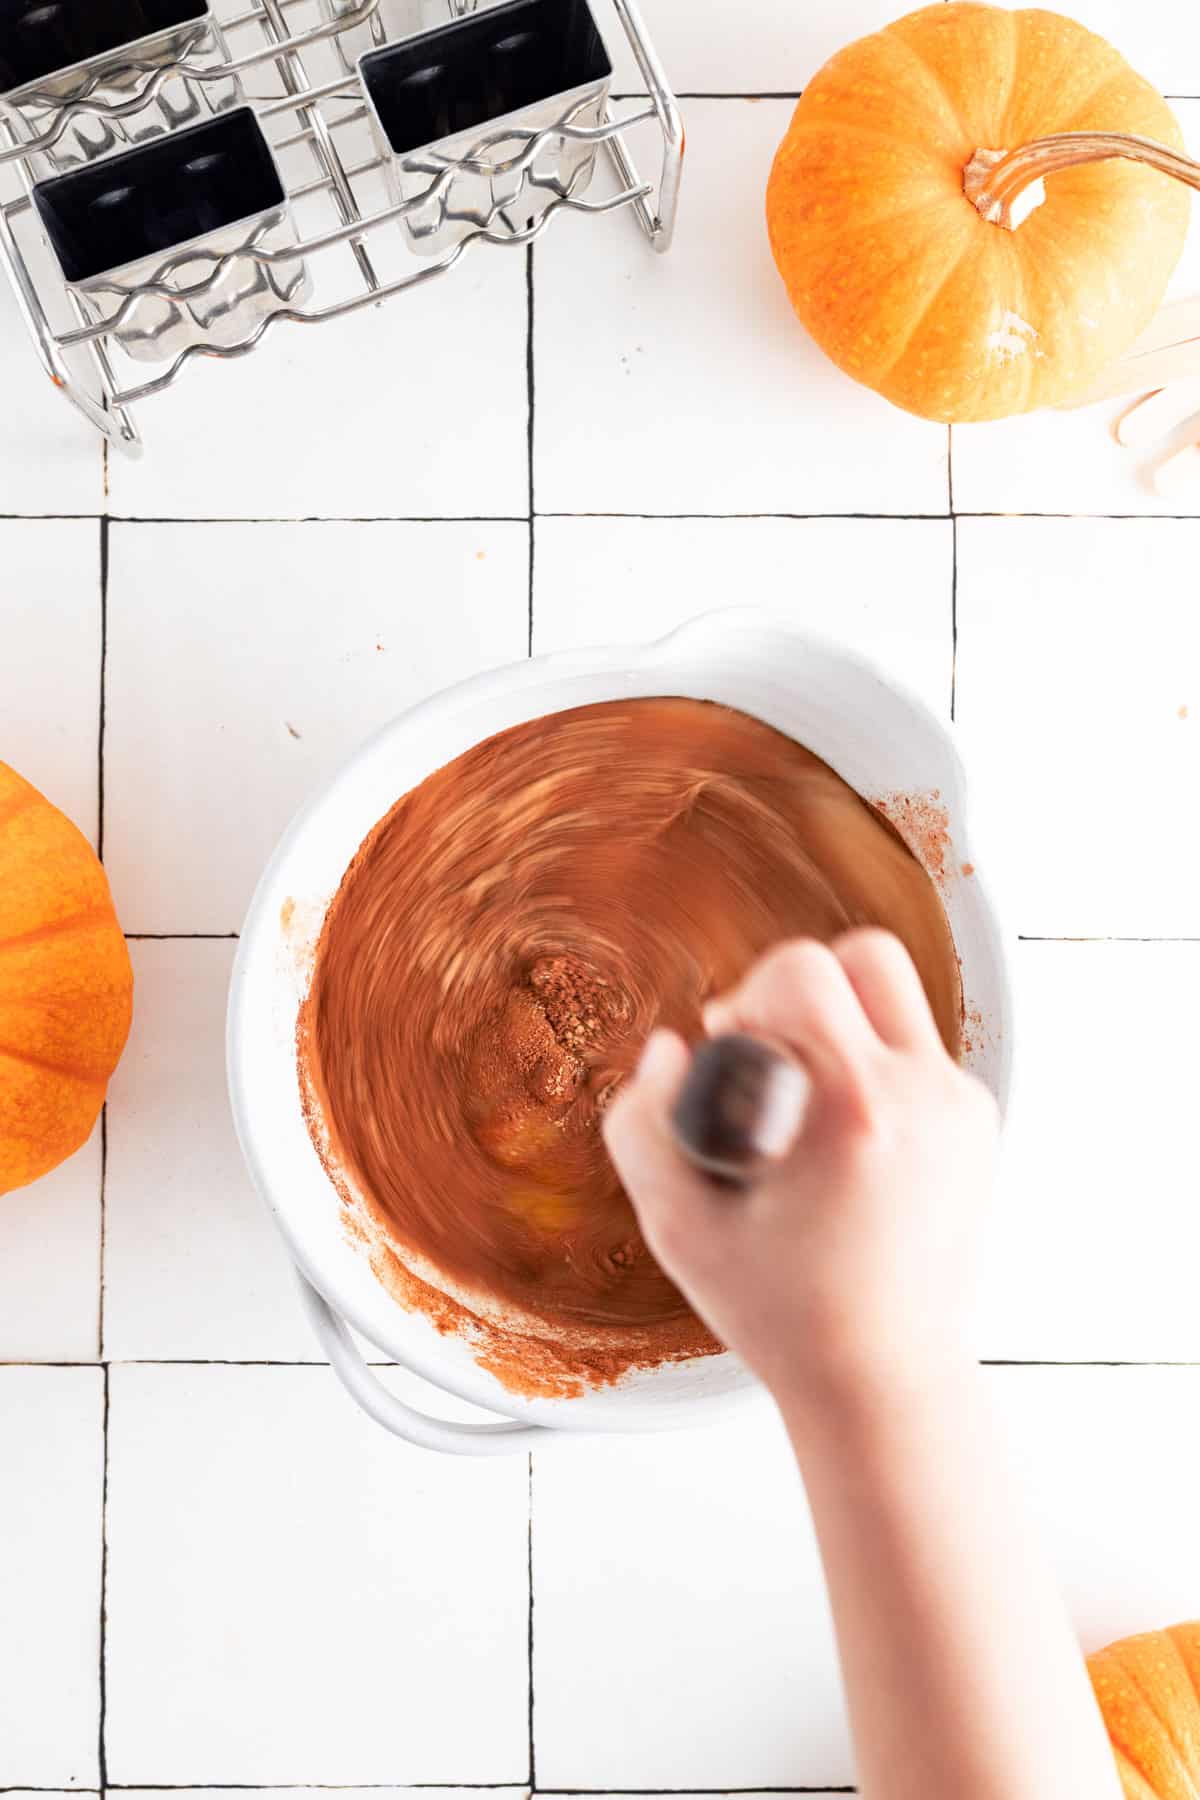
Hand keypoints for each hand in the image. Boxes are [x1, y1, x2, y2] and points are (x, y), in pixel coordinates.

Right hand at [603, 931, 999, 1407]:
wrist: (884, 1381)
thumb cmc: (781, 1313)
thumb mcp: (676, 1226)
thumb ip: (642, 1123)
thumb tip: (666, 1049)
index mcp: (853, 1109)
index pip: (802, 972)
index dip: (746, 998)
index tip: (728, 1053)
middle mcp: (922, 1094)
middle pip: (866, 957)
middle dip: (799, 987)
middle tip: (764, 1055)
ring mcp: (961, 1109)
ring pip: (897, 1000)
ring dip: (841, 1023)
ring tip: (801, 1097)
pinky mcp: (979, 1126)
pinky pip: (917, 1052)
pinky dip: (872, 1069)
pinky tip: (840, 1140)